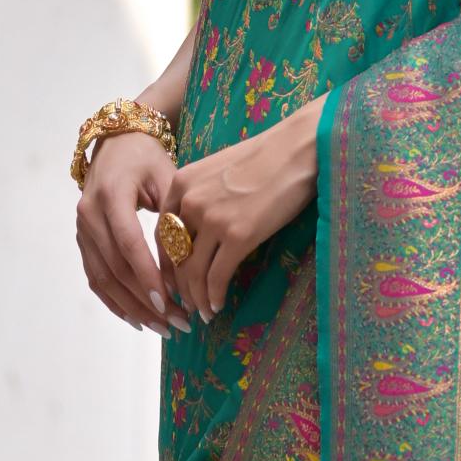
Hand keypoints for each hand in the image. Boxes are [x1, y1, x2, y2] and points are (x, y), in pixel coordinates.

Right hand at [75, 127, 179, 334]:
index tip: (168, 300)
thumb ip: (174, 216)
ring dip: (132, 308)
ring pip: (103, 279)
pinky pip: (96, 278)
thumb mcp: (167, 177)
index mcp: (111, 195)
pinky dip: (115, 302)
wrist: (117, 144)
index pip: (128, 243)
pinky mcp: (83, 241)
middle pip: (115, 268)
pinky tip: (137, 320)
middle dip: (145, 300)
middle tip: (176, 322)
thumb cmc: (148, 160)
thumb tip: (187, 264)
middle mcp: (90, 215)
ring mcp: (82, 230)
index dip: (147, 274)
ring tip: (162, 327)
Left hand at [160, 103, 323, 323]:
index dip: (166, 264)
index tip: (174, 281)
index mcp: (181, 183)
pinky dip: (215, 296)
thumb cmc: (266, 158)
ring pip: (192, 272)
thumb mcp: (218, 171)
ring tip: (204, 311)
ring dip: (196, 298)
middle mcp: (189, 202)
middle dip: (178, 287)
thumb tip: (198, 233)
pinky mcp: (238, 235)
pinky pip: (217, 277)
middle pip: (174, 257)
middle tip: (186, 304)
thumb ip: (201, 197)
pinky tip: (219, 305)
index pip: (162, 234)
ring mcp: (212, 219)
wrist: (297, 149)